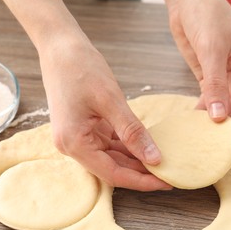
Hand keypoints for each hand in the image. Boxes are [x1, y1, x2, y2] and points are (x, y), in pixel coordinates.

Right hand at [39, 37, 170, 190]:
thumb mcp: (111, 100)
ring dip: (135, 160)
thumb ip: (132, 132)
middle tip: (169, 173)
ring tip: (161, 161)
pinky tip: (145, 146)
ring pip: (112, 157)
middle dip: (140, 172)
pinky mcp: (85, 128)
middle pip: (112, 168)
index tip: (166, 183)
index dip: (141, 181)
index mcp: (74, 143)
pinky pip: (109, 143)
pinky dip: (127, 146)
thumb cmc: (81, 68)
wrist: (61, 47)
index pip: (113, 173)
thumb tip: (154, 158)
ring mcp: (78, 137)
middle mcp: (73, 145)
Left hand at [163, 0, 230, 146]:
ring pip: (228, 105)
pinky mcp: (214, 76)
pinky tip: (197, 126)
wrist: (188, 0)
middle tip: (222, 151)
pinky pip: (212, 99)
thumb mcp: (212, 50)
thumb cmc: (207, 14)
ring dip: (218, 122)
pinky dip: (205, 112)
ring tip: (209, 143)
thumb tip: (218, 117)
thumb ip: (216, 85)